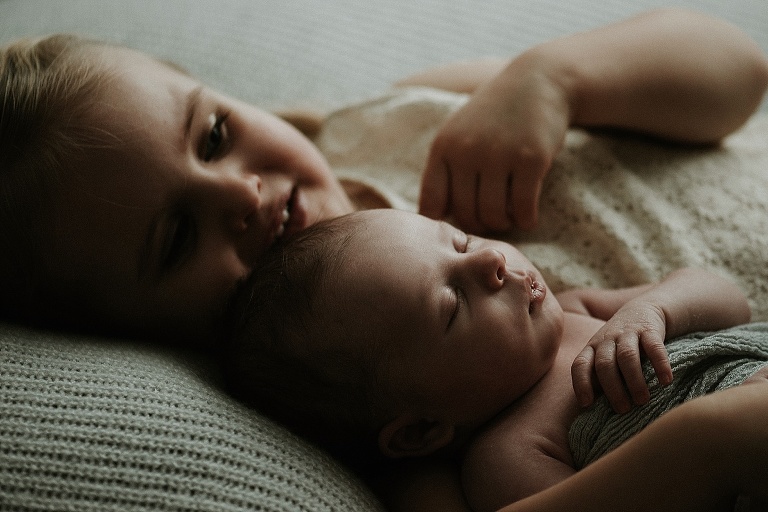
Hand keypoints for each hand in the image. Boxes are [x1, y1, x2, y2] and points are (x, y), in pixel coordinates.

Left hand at [418, 52, 569, 231]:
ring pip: (494, 215)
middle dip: (480, 225)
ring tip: (509, 217)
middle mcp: (466, 151)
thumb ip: (444, 170)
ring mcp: (499, 154)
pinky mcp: (530, 159)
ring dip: (503, 224)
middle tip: (492, 220)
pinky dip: (526, 220)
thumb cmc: (494, 117)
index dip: (444, 223)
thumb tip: (432, 217)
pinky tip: (528, 217)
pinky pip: (523, 208)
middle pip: (465, 214)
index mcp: (443, 147)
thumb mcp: (459, 135)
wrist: (537, 82)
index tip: (461, 223)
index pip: (431, 203)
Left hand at [571, 300, 672, 412]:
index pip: (580, 365)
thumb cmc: (620, 344)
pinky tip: (666, 381)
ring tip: (642, 400)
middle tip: (623, 409)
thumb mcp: (605, 355)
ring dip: (634, 380)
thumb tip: (594, 411)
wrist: (642, 309)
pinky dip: (660, 364)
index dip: (581, 383)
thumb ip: (600, 376)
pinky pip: (654, 347)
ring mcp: (627, 333)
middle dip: (613, 389)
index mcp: (592, 348)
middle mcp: (606, 340)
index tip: (586, 404)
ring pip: (627, 356)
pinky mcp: (649, 329)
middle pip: (605, 364)